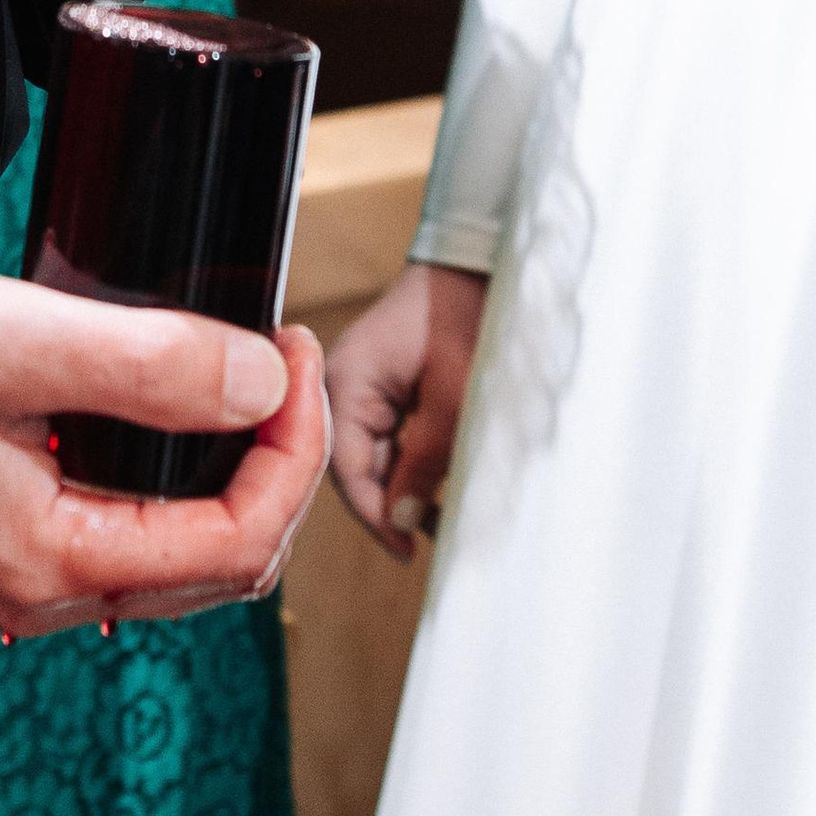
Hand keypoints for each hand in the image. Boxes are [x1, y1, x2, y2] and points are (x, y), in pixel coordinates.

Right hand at [0, 228, 329, 633]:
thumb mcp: (15, 337)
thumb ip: (146, 365)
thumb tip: (259, 382)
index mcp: (48, 561)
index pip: (234, 541)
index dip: (291, 450)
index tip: (290, 350)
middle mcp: (38, 585)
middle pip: (219, 563)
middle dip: (274, 465)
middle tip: (279, 357)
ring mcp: (17, 559)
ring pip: (175, 547)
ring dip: (227, 469)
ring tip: (243, 369)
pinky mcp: (1, 520)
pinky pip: (123, 519)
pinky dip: (169, 465)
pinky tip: (168, 393)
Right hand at [325, 260, 488, 558]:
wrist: (476, 266)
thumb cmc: (464, 317)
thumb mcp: (451, 398)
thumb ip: (426, 461)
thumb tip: (405, 520)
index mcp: (344, 382)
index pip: (344, 468)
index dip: (375, 515)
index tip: (406, 549)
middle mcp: (340, 386)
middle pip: (353, 467)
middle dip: (390, 506)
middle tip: (427, 543)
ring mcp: (358, 387)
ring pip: (371, 458)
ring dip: (403, 489)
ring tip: (441, 522)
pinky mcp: (379, 389)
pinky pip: (385, 441)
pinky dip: (409, 467)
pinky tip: (438, 490)